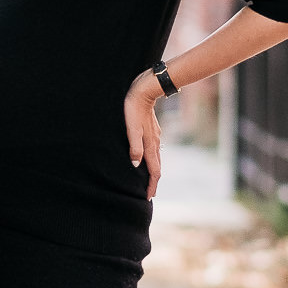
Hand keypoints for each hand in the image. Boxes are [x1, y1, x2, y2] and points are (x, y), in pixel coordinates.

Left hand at [124, 70, 163, 199]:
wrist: (145, 89)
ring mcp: (155, 136)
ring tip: (149, 180)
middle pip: (157, 167)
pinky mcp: (153, 130)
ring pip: (156, 158)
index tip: (149, 197)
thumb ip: (134, 146)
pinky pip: (154, 150)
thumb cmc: (134, 108)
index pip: (153, 170)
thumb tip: (135, 165)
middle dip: (154, 182)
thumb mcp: (131, 127)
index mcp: (150, 144)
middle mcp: (155, 142)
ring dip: (154, 171)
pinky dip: (152, 160)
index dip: (151, 185)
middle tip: (150, 194)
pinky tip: (148, 159)